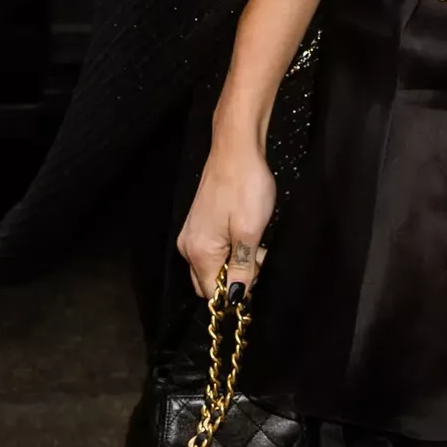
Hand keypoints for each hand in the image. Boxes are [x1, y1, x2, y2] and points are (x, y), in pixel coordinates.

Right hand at [177, 139, 275, 298]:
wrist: (237, 150)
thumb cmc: (244, 187)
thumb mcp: (250, 233)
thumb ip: (242, 269)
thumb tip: (234, 296)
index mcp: (198, 252)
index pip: (211, 293)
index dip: (235, 292)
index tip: (256, 276)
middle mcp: (188, 246)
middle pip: (209, 282)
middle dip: (235, 278)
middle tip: (258, 259)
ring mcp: (192, 234)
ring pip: (213, 265)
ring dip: (236, 263)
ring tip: (256, 243)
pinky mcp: (200, 224)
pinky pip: (213, 250)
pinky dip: (231, 250)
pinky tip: (246, 234)